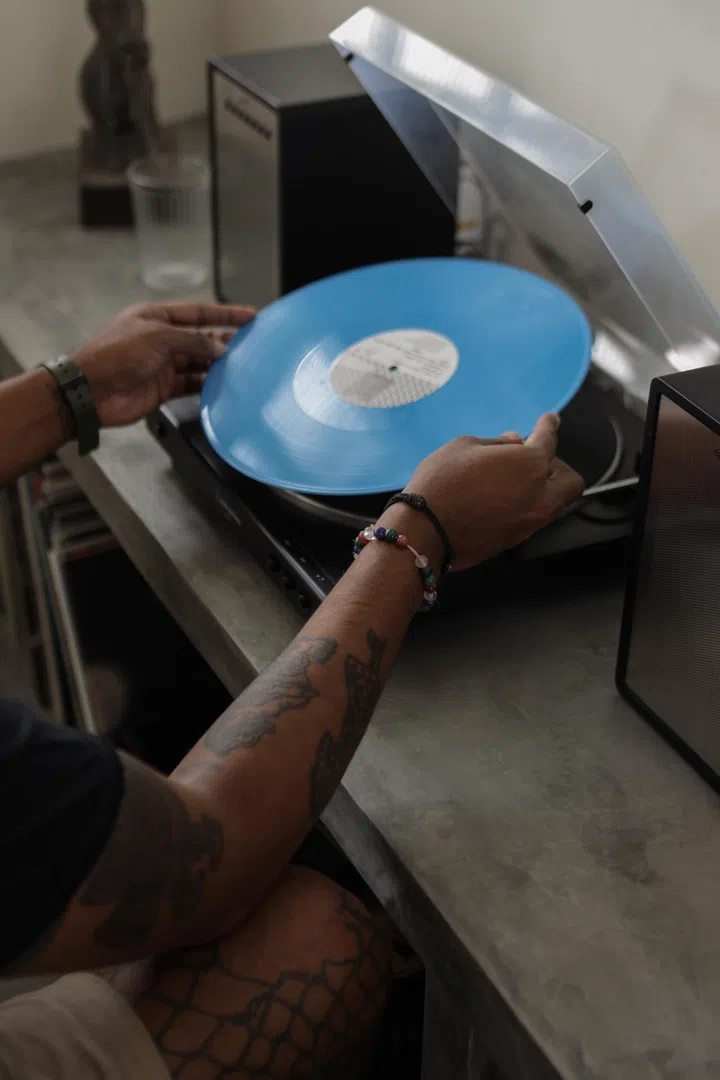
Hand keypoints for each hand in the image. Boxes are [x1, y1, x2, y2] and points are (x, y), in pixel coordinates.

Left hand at [71, 302, 254, 427]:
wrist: (92, 392)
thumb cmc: (114, 356)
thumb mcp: (157, 338)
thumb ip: (192, 340)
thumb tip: (220, 346)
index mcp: (156, 317)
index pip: (198, 312)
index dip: (225, 313)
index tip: (249, 315)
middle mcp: (161, 339)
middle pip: (201, 337)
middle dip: (226, 339)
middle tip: (251, 342)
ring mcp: (163, 364)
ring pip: (199, 361)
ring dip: (218, 363)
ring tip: (241, 364)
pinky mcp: (163, 387)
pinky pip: (192, 383)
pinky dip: (207, 384)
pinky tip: (222, 384)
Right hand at [398, 414, 583, 570]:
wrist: (425, 531)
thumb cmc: (442, 480)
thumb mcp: (464, 446)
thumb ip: (496, 444)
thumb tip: (514, 443)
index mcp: (531, 464)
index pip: (548, 440)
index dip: (549, 426)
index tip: (550, 419)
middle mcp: (540, 495)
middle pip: (571, 482)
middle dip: (558, 467)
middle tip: (535, 459)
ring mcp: (530, 522)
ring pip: (554, 503)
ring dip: (543, 488)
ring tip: (516, 480)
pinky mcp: (515, 540)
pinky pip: (532, 517)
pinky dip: (526, 504)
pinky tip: (503, 498)